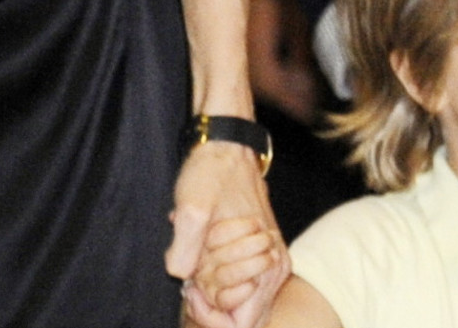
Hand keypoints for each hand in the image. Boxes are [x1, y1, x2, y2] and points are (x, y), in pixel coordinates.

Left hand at [166, 141, 289, 327]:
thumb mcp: (191, 208)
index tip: (192, 289)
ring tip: (194, 265)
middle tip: (189, 279)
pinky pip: (240, 285)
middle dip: (211, 305)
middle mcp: (275, 267)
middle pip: (242, 319)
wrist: (227, 147)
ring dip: (213, 291)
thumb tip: (183, 277)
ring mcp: (270, 261)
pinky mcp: (260, 254)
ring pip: (239, 303)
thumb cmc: (212, 174)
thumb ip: (186, 248)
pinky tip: (200, 258)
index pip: (242, 325)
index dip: (211, 315)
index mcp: (267, 263)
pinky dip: (216, 279)